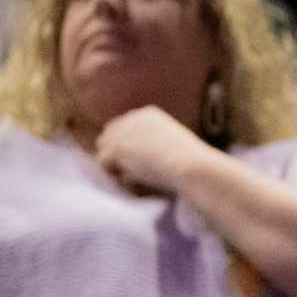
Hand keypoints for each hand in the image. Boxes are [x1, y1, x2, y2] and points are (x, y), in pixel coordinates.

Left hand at [93, 106, 211, 196]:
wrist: (192, 166)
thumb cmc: (193, 164)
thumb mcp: (176, 146)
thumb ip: (158, 146)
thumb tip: (144, 160)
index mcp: (148, 115)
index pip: (124, 126)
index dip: (126, 144)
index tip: (135, 161)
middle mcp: (132, 118)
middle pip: (109, 134)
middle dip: (116, 153)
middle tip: (126, 172)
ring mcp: (122, 133)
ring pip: (104, 149)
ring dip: (114, 165)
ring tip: (130, 179)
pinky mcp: (117, 148)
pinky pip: (103, 163)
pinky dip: (114, 174)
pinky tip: (131, 181)